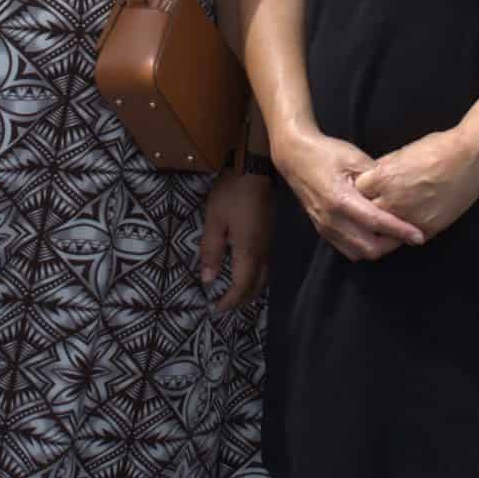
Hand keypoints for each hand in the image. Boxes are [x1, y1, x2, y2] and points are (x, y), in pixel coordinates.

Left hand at [197, 172, 271, 312]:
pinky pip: (266, 266)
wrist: (255, 168)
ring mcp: (269, 243)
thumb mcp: (214, 221)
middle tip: (225, 306)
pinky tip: (246, 274)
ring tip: (235, 295)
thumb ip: (211, 251)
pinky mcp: (269, 235)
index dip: (230, 301)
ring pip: (264, 277)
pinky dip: (256, 278)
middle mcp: (263, 252)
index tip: (216, 309)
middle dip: (241, 301)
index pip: (242, 287)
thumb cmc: (232, 193)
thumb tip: (209, 280)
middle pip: (256, 287)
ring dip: (250, 291)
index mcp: (248, 251)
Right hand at [276, 129, 426, 262]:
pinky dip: (364, 247)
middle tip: (409, 235)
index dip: (400, 230)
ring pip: (358, 253)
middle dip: (391, 245)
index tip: (418, 236)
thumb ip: (376, 176)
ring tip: (395, 236)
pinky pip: (347, 249)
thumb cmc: (326, 153)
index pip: (376, 222)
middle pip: (368, 247)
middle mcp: (332, 219)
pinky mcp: (322, 230)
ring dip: (378, 249)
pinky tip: (375, 236)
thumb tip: (398, 190)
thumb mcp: (354, 157)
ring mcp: (325, 227)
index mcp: (340, 199)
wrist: (295, 157)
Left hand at [353, 128, 478, 242]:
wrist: (469, 160)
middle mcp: (392, 201)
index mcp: (383, 178)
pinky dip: (402, 233)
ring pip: (384, 230)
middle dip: (367, 210)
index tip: (364, 191)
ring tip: (385, 221)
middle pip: (366, 213)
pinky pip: (405, 237)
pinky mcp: (426, 228)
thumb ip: (383, 169)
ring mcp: (408, 217)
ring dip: (382, 226)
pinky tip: (404, 226)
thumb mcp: (401, 152)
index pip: (357, 191)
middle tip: (371, 208)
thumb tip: (371, 177)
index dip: (361, 190)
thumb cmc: (437, 149)